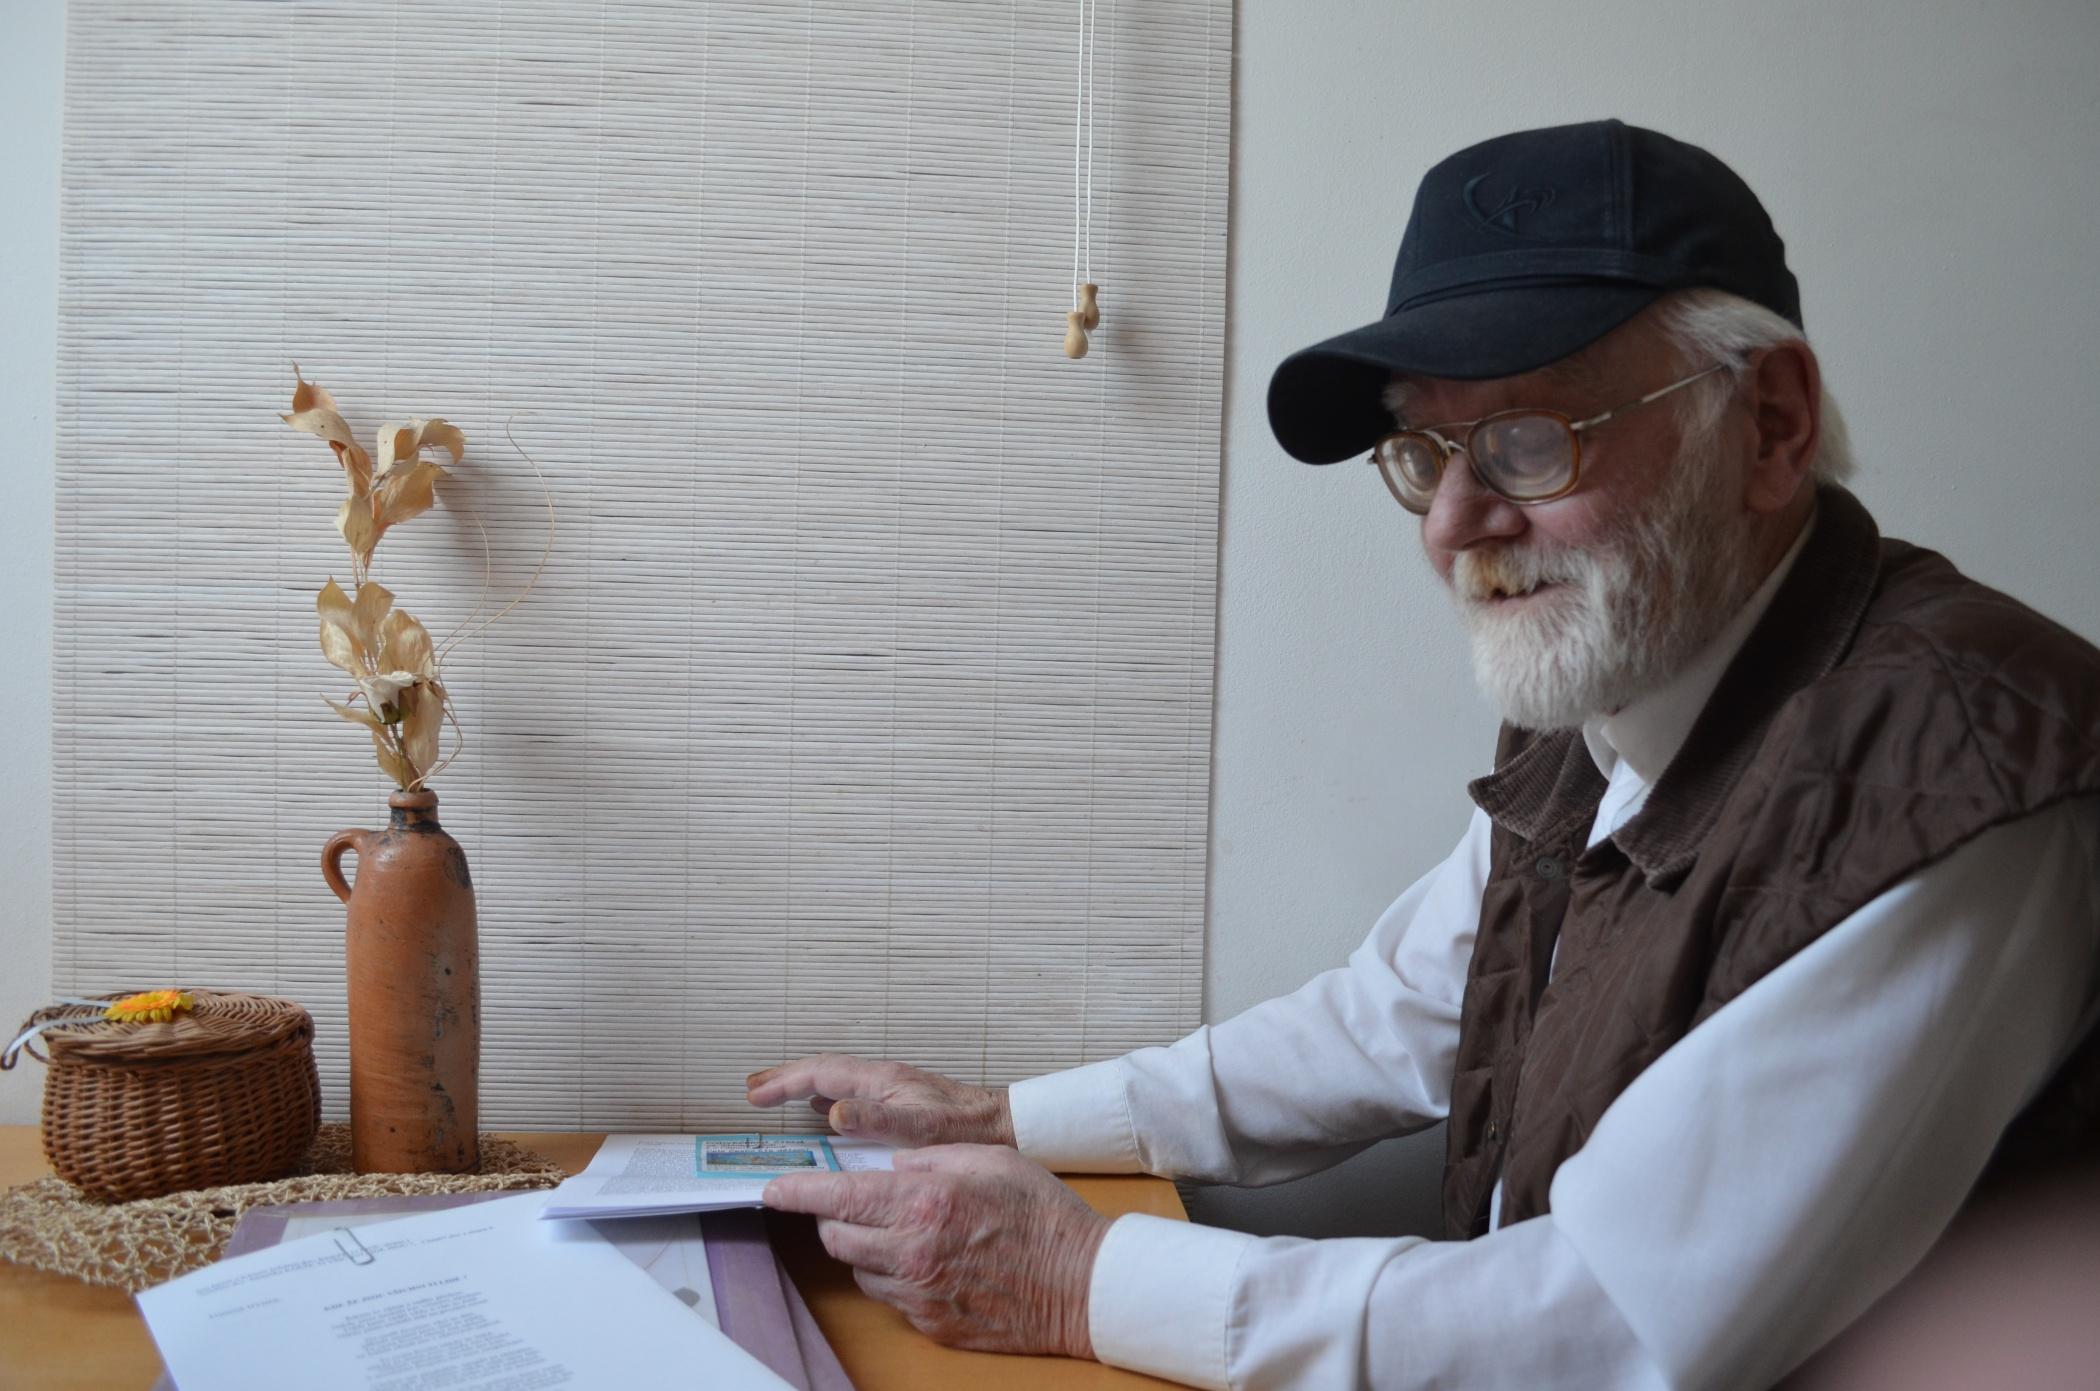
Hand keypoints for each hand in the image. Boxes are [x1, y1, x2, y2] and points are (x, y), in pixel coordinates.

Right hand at [746, 1054, 1015, 1148]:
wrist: (999, 1127)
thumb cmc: (964, 1130)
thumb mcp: (919, 1127)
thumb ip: (877, 1119)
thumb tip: (832, 1112)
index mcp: (881, 1079)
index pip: (820, 1072)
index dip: (784, 1082)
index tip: (755, 1095)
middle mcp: (882, 1079)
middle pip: (821, 1071)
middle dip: (784, 1078)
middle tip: (752, 1091)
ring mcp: (888, 1089)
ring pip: (833, 1081)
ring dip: (801, 1087)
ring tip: (773, 1096)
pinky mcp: (897, 1103)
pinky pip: (848, 1095)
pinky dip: (824, 1099)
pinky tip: (820, 1115)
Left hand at [764, 1145, 1108, 1356]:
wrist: (1081, 1284)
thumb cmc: (1044, 1216)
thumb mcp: (989, 1160)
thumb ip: (931, 1157)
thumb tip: (892, 1164)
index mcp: (924, 1203)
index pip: (837, 1196)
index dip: (797, 1191)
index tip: (773, 1187)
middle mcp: (913, 1252)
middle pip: (836, 1236)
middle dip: (830, 1216)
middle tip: (846, 1201)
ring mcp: (920, 1294)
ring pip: (858, 1269)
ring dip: (862, 1247)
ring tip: (896, 1230)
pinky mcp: (931, 1323)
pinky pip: (889, 1296)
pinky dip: (891, 1275)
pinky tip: (921, 1260)